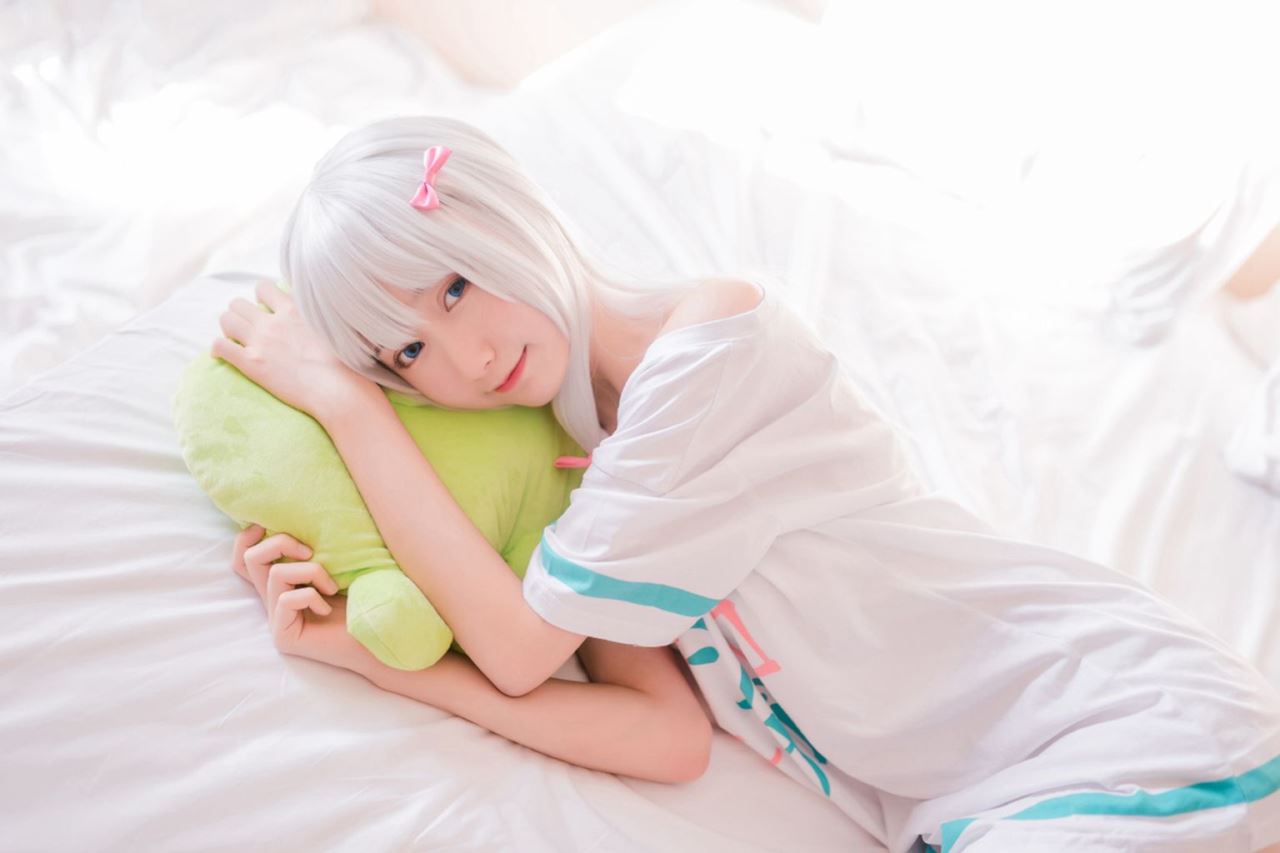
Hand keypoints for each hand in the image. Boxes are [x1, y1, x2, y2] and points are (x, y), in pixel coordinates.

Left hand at [212, 280, 373, 418]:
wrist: (337, 390)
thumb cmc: (346, 363)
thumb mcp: (337, 328)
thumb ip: (322, 315)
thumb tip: (321, 309)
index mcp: (294, 310)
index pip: (263, 288)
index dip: (261, 298)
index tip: (267, 309)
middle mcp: (273, 321)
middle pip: (238, 303)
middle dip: (240, 313)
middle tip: (249, 328)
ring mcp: (260, 342)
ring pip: (226, 320)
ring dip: (228, 328)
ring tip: (236, 339)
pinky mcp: (250, 363)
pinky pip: (219, 346)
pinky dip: (218, 348)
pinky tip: (223, 354)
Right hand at [232, 524, 373, 675]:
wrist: (379, 634)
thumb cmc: (365, 597)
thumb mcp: (338, 563)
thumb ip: (313, 549)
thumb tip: (297, 518)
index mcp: (284, 583)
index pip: (246, 559)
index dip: (247, 538)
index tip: (265, 525)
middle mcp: (274, 600)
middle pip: (248, 560)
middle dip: (279, 543)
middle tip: (310, 552)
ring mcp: (277, 620)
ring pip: (274, 574)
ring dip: (310, 571)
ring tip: (332, 586)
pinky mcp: (284, 636)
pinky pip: (286, 599)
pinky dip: (311, 596)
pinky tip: (328, 609)